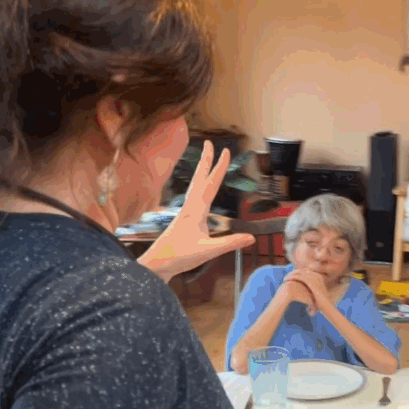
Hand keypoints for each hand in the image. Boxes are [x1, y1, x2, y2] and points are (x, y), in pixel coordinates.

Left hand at [138, 142, 254, 279]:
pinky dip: (199, 187)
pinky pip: (193, 197)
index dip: (219, 167)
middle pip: (199, 179)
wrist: (156, 264)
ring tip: (205, 162)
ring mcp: (185, 213)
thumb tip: (252, 238)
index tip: (226, 151)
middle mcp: (190, 208)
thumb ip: (230, 243)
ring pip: (195, 187)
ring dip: (201, 172)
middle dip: (205, 161)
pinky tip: (200, 193)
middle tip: (209, 143)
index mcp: (196, 210)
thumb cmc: (179, 257)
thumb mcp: (207, 251)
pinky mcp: (183, 220)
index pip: (211, 184)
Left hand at [284, 269, 334, 314]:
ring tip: (285, 279)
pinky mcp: (309, 280)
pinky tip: (286, 280)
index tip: (292, 278)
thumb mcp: (317, 298)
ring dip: (291, 275)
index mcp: (319, 277)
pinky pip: (297, 276)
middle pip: (301, 271)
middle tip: (287, 278)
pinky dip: (291, 277)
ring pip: (298, 272)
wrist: (327, 306)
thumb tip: (309, 307)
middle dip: (293, 273)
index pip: (306, 272)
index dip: (298, 274)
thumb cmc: (323, 305)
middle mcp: (316, 275)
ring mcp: (313, 277)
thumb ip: (312, 296)